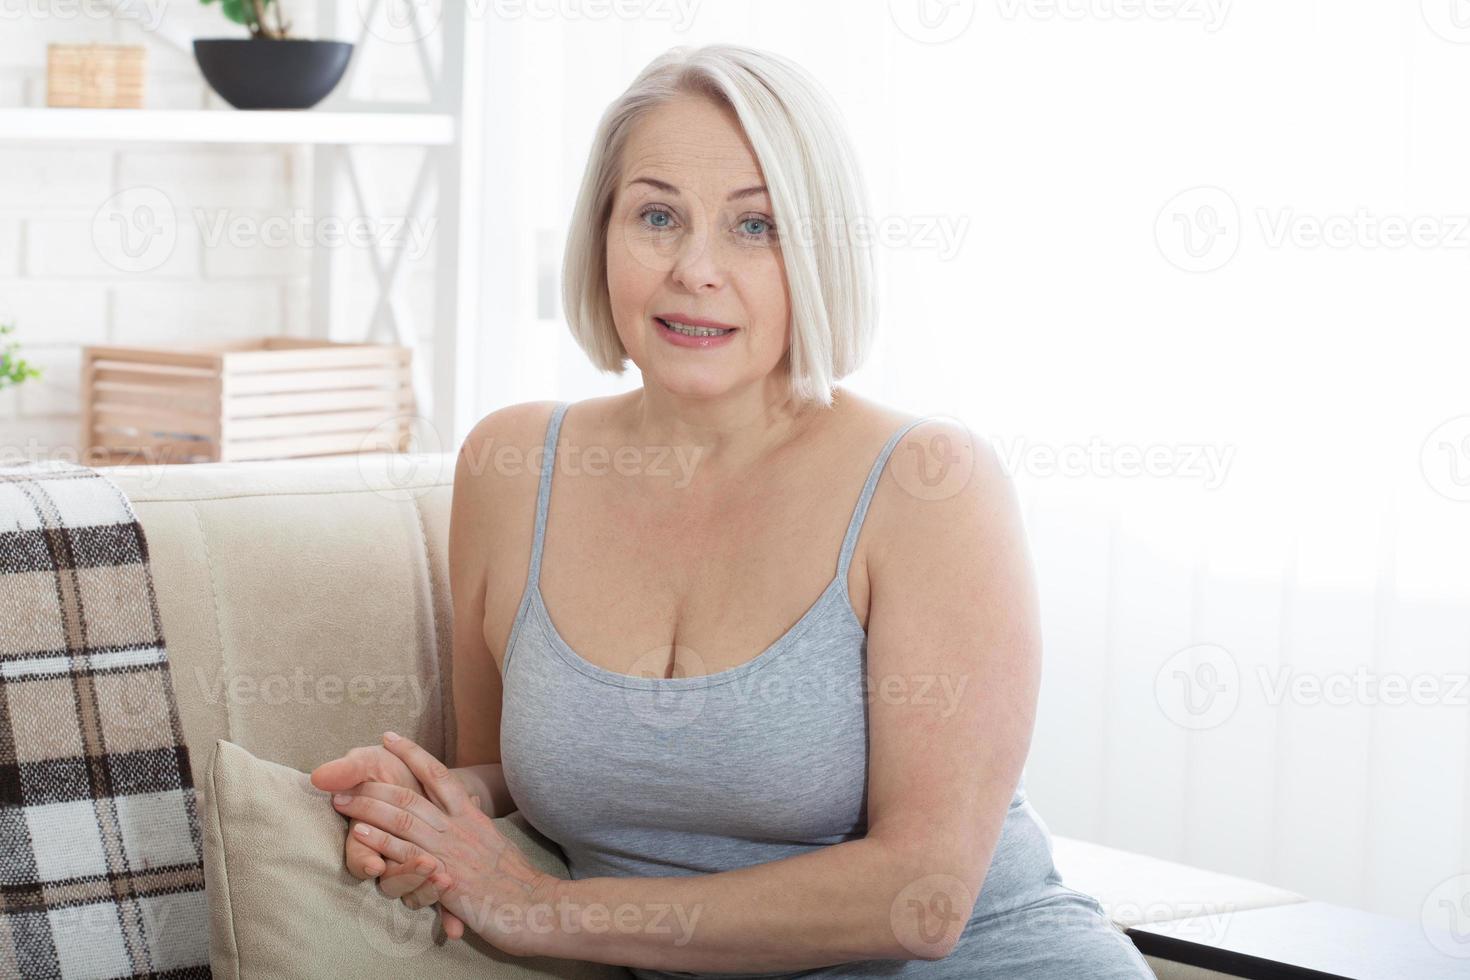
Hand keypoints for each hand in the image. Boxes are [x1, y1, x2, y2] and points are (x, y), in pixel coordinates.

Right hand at [310, 743, 469, 939]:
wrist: (423, 774)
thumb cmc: (387, 769)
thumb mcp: (367, 763)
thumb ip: (346, 771)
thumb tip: (319, 777)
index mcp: (368, 836)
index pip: (359, 857)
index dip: (363, 861)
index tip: (374, 864)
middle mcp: (387, 858)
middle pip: (390, 880)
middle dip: (406, 875)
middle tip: (425, 865)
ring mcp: (411, 866)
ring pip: (413, 895)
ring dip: (427, 891)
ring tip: (444, 878)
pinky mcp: (435, 872)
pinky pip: (439, 904)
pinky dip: (447, 916)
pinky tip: (455, 929)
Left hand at [330, 731, 558, 956]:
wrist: (534, 905)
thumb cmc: (514, 879)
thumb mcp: (495, 842)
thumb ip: (475, 826)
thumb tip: (467, 808)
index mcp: (471, 816)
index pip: (439, 775)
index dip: (411, 754)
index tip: (389, 737)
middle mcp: (458, 826)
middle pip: (410, 794)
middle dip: (375, 783)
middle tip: (347, 776)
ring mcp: (449, 850)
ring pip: (402, 819)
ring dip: (368, 808)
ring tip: (341, 800)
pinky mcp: (442, 875)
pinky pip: (404, 853)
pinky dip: (379, 840)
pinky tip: (359, 833)